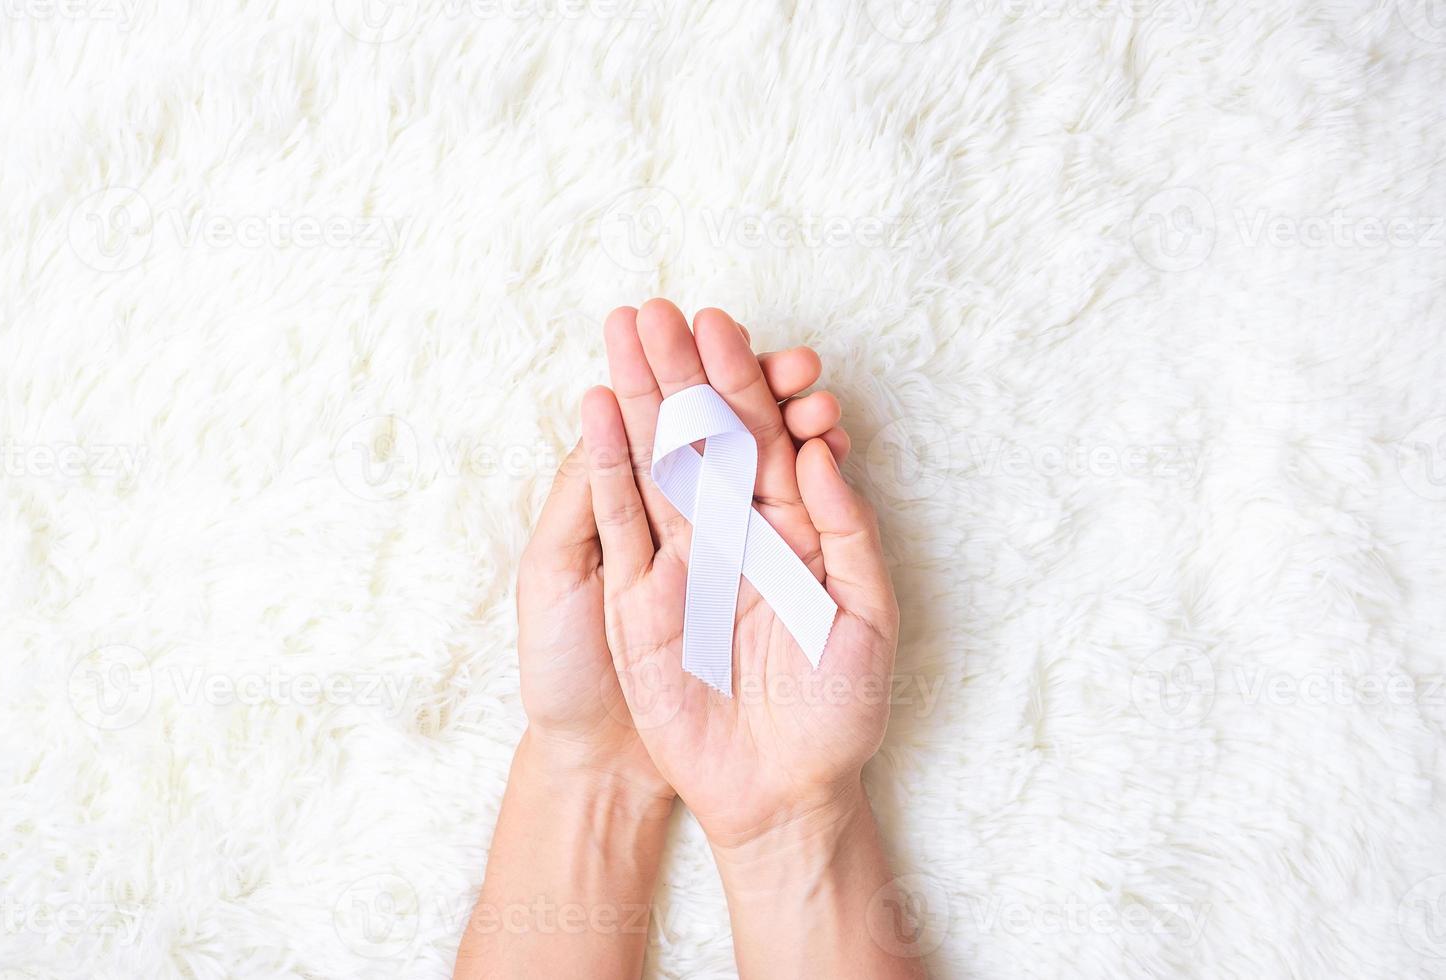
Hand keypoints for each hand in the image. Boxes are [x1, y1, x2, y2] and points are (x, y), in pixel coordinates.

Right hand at [579, 299, 897, 849]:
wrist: (781, 792)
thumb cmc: (837, 712)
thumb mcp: (865, 617)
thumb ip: (847, 530)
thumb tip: (820, 451)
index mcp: (790, 528)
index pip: (762, 438)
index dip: (742, 382)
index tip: (722, 326)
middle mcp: (732, 533)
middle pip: (700, 437)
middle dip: (681, 373)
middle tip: (657, 310)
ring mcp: (680, 562)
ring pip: (655, 466)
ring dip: (637, 401)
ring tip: (618, 335)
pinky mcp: (637, 599)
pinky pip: (620, 523)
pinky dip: (607, 467)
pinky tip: (596, 410)